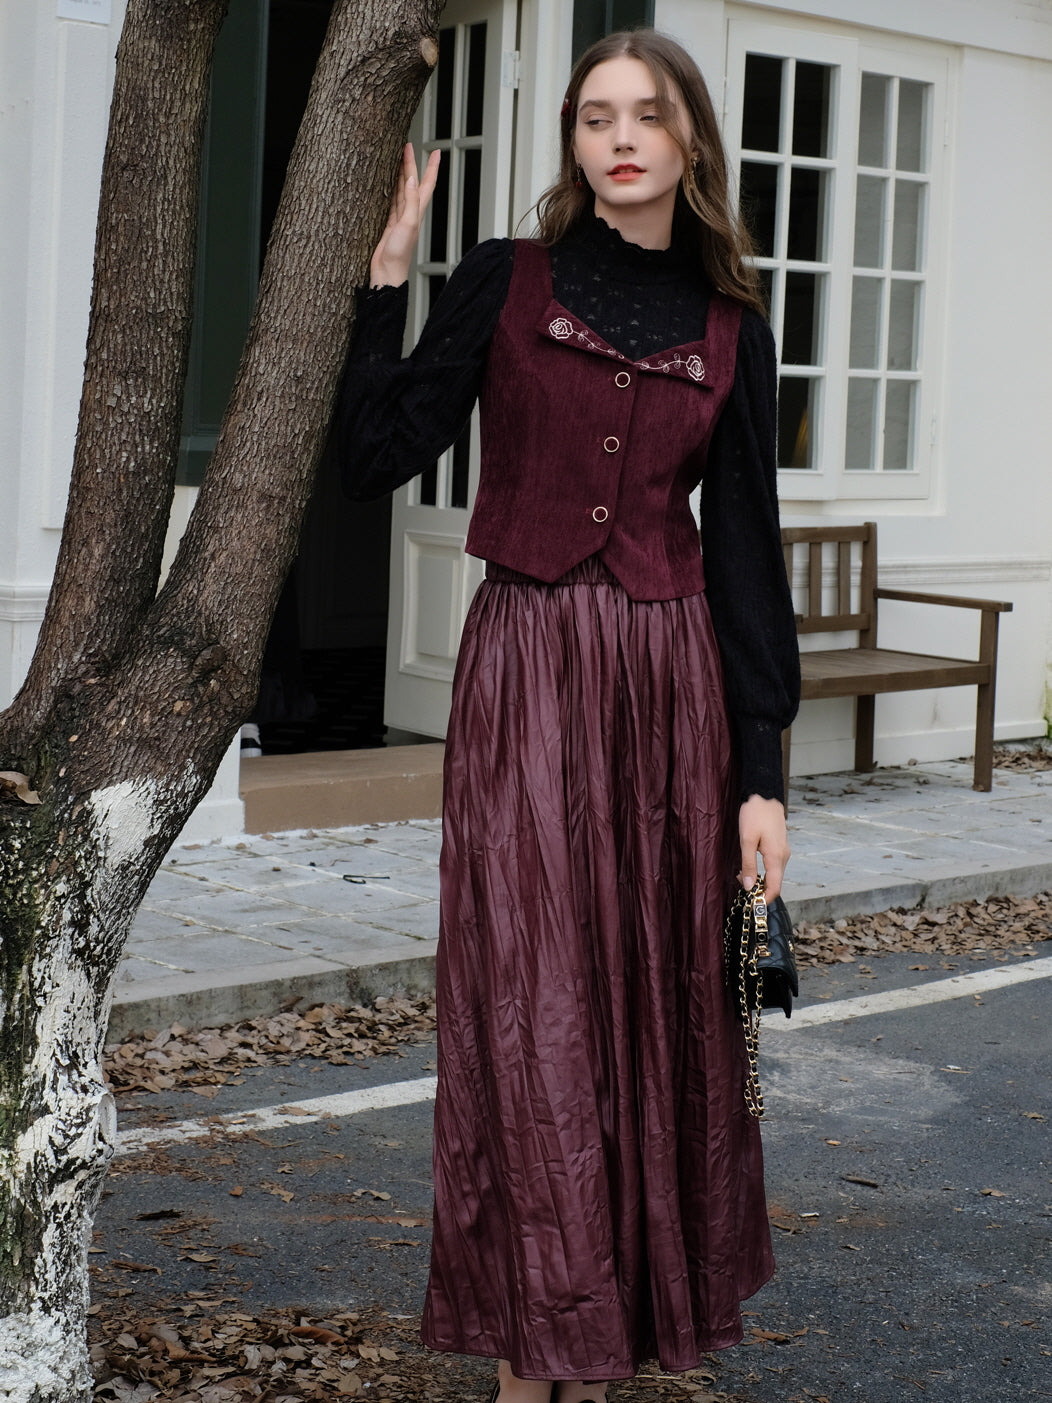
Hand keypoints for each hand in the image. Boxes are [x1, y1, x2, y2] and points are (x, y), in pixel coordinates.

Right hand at [370, 143, 441, 287]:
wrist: (387, 273)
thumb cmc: (398, 254)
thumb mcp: (407, 225)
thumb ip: (410, 202)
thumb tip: (410, 180)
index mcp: (418, 211)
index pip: (427, 184)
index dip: (432, 167)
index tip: (436, 151)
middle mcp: (410, 213)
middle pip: (412, 183)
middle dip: (411, 164)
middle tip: (407, 146)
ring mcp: (399, 218)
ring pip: (400, 189)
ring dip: (400, 173)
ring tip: (397, 157)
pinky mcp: (387, 224)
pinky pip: (390, 200)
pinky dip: (389, 189)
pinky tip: (386, 182)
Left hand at [738, 794, 789, 899]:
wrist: (765, 794)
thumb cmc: (755, 814)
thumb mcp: (747, 839)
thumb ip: (748, 864)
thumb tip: (748, 886)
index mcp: (776, 857)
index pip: (775, 888)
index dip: (765, 899)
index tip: (752, 904)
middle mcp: (783, 856)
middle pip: (775, 883)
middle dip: (759, 889)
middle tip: (739, 884)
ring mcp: (783, 851)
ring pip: (774, 874)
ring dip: (759, 880)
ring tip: (740, 874)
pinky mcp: (779, 847)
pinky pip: (773, 865)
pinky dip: (762, 871)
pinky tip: (748, 864)